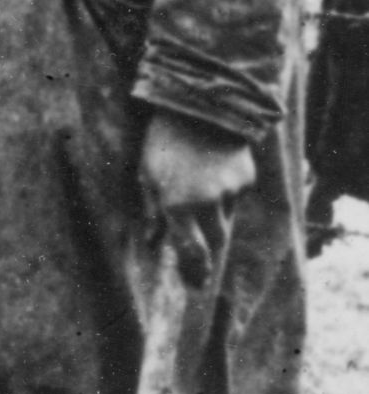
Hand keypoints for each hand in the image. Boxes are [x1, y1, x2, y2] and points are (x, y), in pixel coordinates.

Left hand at [138, 109, 252, 287]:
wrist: (198, 107)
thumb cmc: (162, 143)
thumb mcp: (146, 176)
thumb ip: (153, 212)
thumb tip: (154, 243)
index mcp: (176, 204)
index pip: (191, 251)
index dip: (195, 272)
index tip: (195, 286)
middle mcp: (207, 203)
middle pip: (214, 242)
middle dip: (209, 254)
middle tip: (202, 267)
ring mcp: (231, 191)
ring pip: (225, 218)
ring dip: (213, 215)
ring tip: (197, 188)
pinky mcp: (247, 178)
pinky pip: (235, 196)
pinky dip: (225, 192)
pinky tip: (212, 169)